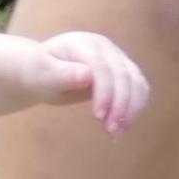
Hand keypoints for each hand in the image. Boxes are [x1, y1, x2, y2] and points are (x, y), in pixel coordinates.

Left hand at [17, 29, 149, 131]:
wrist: (45, 71)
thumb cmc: (41, 72)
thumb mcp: (44, 74)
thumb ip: (63, 74)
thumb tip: (86, 75)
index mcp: (85, 44)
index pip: (102, 67)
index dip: (105, 91)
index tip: (98, 116)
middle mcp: (106, 49)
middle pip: (124, 75)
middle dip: (121, 104)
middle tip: (111, 130)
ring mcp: (118, 59)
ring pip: (136, 82)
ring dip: (132, 108)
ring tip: (117, 133)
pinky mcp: (124, 72)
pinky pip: (138, 88)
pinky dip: (135, 108)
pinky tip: (123, 127)